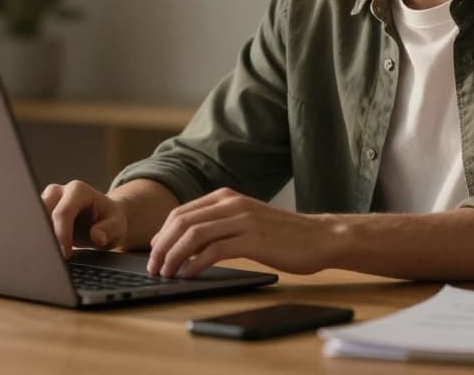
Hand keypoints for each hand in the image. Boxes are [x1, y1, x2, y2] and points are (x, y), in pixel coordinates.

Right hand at [41, 180, 128, 257]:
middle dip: (45, 234)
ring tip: (46, 255)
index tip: (65, 254)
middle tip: (51, 256)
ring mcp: (47, 200)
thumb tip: (97, 236)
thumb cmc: (110, 220)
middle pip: (42, 212)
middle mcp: (59, 191)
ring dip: (37, 235)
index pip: (63, 212)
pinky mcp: (40, 211)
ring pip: (33, 217)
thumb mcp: (118, 226)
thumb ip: (109, 230)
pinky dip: (35, 237)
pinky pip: (32, 224)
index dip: (62, 234)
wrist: (103, 219)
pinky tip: (41, 250)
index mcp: (78, 190)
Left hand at [147, 187, 332, 278]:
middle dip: (162, 246)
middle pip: (182, 222)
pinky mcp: (253, 240)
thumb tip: (187, 244)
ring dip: (174, 256)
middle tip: (154, 267)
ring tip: (167, 273)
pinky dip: (196, 264)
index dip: (162, 233)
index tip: (153, 252)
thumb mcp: (247, 220)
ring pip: (194, 235)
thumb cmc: (284, 235)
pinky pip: (215, 250)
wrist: (319, 237)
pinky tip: (190, 275)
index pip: (181, 212)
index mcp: (227, 197)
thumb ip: (220, 224)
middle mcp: (232, 204)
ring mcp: (243, 220)